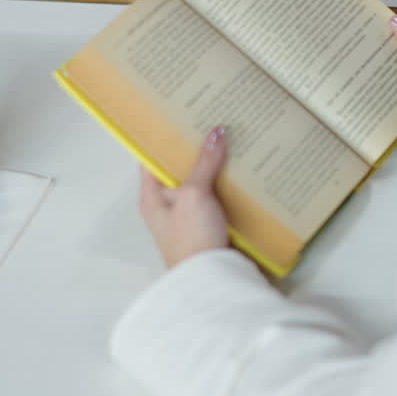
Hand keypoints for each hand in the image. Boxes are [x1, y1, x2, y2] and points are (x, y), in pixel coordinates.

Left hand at [139, 126, 230, 268]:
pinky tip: (244, 170)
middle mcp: (167, 206)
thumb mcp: (194, 194)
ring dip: (216, 166)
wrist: (211, 281)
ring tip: (232, 138)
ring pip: (202, 183)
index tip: (181, 114)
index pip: (152, 158)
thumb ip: (204, 163)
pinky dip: (228, 186)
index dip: (164, 136)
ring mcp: (190, 217)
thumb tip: (216, 131)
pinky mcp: (210, 227)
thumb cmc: (192, 238)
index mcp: (152, 196)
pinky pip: (218, 200)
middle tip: (214, 120)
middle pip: (180, 169)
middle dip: (196, 148)